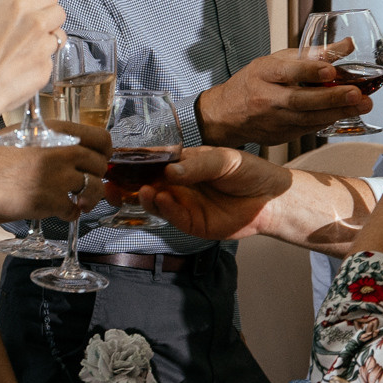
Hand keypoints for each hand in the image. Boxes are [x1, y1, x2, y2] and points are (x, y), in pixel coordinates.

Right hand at [0, 0, 67, 115]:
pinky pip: (51, 59)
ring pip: (59, 36)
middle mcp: (34, 22)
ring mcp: (43, 46)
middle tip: (34, 29)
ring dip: (47, 41)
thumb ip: (11, 8)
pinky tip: (23, 67)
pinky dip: (40, 62)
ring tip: (26, 51)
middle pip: (59, 12)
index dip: (44, 0)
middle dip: (49, 19)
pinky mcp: (46, 67)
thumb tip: (24, 2)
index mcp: (16, 5)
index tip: (40, 6)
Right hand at [0, 140, 104, 230]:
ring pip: (94, 189)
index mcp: (56, 130)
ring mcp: (58, 177)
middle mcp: (62, 151)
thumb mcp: (21, 133)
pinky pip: (74, 211)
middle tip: (85, 183)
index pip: (101, 138)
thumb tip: (64, 146)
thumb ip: (47, 137)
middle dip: (95, 176)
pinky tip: (59, 211)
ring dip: (88, 197)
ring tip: (78, 200)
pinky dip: (69, 214)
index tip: (100, 159)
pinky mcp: (51, 201)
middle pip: (100, 165)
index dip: (105, 152)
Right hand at [115, 146, 282, 241]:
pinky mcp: (191, 223)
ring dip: (143, 197)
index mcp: (182, 163)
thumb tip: (170, 171)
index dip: (131, 161)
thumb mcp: (224, 160)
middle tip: (111, 184)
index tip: (114, 160)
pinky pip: (171, 217)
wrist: (272, 199)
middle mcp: (177, 183)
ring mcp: (183, 204)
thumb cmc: (249, 172)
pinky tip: (163, 199)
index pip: (151, 161)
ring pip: (153, 202)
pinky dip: (164, 209)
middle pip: (143, 184)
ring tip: (143, 191)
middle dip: (124, 185)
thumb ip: (197, 165)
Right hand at [195, 47, 370, 145]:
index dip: (309, 70)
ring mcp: (273, 120)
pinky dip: (328, 121)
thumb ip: (312, 54)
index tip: (331, 69)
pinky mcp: (281, 136)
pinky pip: (308, 129)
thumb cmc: (253, 82)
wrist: (225, 115)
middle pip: (300, 99)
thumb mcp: (276, 61)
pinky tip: (346, 114)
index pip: (286, 71)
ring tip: (362, 105)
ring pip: (308, 119)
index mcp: (263, 74)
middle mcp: (266, 98)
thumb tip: (347, 45)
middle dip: (331, 97)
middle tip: (357, 93)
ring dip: (337, 112)